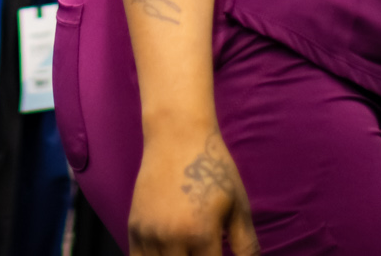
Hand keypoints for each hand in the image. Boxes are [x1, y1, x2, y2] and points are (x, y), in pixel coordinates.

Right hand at [129, 126, 258, 254]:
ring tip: (188, 251)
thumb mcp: (238, 206)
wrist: (177, 136)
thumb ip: (246, 245)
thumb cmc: (213, 168)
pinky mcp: (134, 227)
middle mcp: (170, 239)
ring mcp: (148, 234)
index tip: (218, 254)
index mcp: (200, 235)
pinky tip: (169, 253)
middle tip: (204, 251)